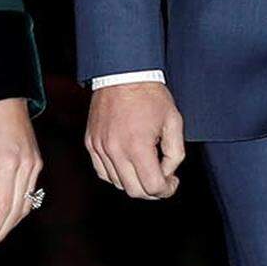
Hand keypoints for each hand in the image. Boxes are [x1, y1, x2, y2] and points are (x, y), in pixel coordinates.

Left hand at [0, 98, 42, 253]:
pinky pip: (30, 194)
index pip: (2, 206)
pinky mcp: (37, 164)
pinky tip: (7, 217)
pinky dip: (19, 209)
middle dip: (1, 231)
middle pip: (16, 210)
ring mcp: (35, 166)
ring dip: (11, 224)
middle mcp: (27, 167)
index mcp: (9, 163)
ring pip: (25, 205)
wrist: (6, 100)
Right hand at [85, 82, 185, 198]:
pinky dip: (116, 175)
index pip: (152, 187)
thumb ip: (175, 153)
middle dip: (152, 191)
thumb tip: (167, 173)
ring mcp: (100, 148)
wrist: (123, 74)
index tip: (172, 182)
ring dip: (134, 183)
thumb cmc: (149, 95)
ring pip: (117, 184)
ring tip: (145, 169)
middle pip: (134, 191)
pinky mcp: (91, 143)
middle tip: (162, 180)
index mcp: (138, 146)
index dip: (167, 190)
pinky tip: (128, 165)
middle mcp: (115, 150)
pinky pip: (103, 172)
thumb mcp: (174, 121)